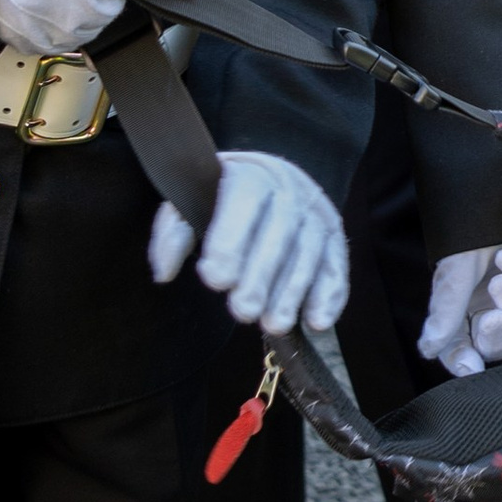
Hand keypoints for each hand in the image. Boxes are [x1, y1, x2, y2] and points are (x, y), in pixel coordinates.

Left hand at [147, 151, 348, 336]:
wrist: (271, 176)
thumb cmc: (222, 199)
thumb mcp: (190, 204)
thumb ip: (173, 235)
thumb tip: (164, 272)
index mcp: (249, 177)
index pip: (244, 203)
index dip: (230, 241)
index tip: (214, 279)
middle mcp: (289, 190)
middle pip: (280, 231)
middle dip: (262, 276)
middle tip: (242, 312)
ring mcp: (315, 213)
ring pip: (310, 252)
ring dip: (293, 292)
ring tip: (274, 325)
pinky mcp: (334, 236)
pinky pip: (337, 264)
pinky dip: (330, 294)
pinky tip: (317, 320)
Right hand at [416, 234, 501, 376]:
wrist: (498, 184)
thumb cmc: (468, 227)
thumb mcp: (452, 270)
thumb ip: (445, 311)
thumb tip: (428, 350)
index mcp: (465, 307)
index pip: (463, 347)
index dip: (464, 362)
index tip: (469, 368)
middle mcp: (495, 304)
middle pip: (499, 344)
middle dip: (495, 337)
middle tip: (491, 317)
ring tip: (501, 280)